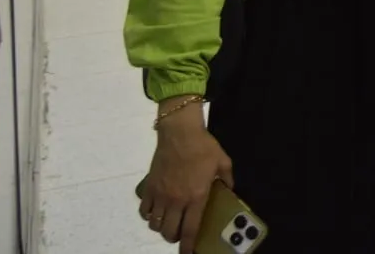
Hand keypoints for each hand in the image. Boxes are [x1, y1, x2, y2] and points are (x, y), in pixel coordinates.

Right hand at [137, 103, 233, 250]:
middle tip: (179, 234)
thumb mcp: (223, 162)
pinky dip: (148, 215)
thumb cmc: (203, 146)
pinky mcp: (148, 187)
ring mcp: (160, 195)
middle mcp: (176, 200)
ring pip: (155, 224)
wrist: (179, 132)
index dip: (188, 246)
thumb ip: (228, 178)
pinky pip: (144, 210)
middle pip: (169, 231)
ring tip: (167, 222)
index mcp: (196, 197)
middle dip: (173, 238)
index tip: (188, 253)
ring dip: (161, 228)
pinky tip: (155, 211)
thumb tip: (230, 189)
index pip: (190, 229)